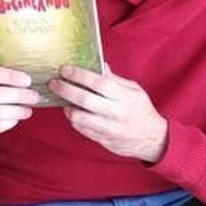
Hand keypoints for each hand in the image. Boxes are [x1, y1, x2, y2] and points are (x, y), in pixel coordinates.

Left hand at [49, 64, 168, 163]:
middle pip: (85, 100)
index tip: (65, 70)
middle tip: (54, 83)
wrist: (151, 139)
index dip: (80, 75)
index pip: (99, 83)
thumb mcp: (133, 90)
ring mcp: (109, 129)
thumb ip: (114, 79)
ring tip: (64, 100)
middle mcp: (116, 113)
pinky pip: (81, 129)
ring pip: (80, 118)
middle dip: (66, 90)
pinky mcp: (102, 140)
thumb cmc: (141, 111)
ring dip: (68, 107)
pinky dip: (74, 119)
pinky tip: (73, 112)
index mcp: (125, 97)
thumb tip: (99, 65)